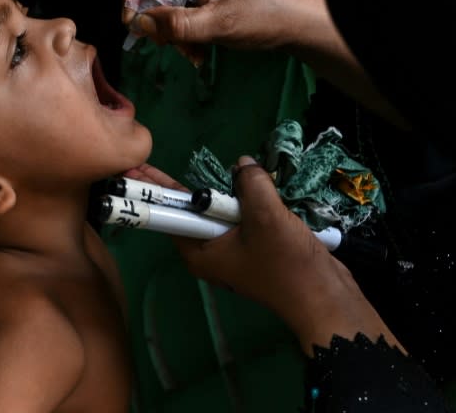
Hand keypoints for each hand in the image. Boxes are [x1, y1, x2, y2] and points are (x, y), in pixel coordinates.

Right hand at [121, 0, 324, 65]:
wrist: (303, 24)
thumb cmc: (269, 15)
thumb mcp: (218, 24)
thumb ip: (175, 24)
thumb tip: (138, 24)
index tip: (131, 18)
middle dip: (153, 15)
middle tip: (161, 42)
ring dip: (170, 29)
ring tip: (189, 52)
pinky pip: (182, 6)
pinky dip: (183, 30)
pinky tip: (197, 50)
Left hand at [126, 158, 403, 355]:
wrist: (325, 295)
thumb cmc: (287, 262)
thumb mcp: (265, 217)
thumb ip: (249, 185)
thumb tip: (242, 164)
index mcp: (199, 252)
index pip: (168, 214)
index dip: (152, 189)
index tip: (131, 170)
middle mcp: (209, 252)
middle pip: (191, 211)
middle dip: (181, 186)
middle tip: (148, 161)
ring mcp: (232, 250)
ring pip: (219, 212)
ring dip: (224, 191)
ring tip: (212, 168)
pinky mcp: (254, 247)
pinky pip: (241, 218)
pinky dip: (246, 201)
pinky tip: (251, 182)